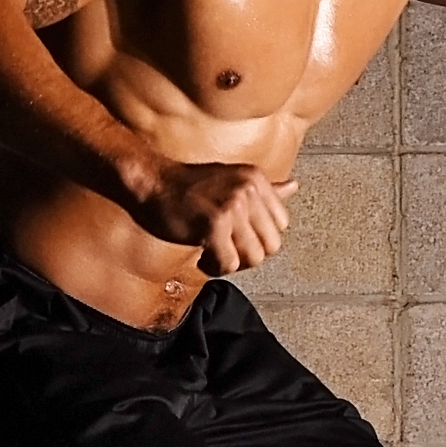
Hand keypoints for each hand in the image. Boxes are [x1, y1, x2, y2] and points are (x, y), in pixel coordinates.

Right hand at [132, 159, 296, 272]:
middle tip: (224, 251)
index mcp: (256, 179)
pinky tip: (202, 258)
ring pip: (253, 258)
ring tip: (212, 255)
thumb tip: (294, 186)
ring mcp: (232, 206)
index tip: (236, 238)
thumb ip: (264, 189)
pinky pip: (229, 263)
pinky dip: (215, 268)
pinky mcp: (214, 224)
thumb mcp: (232, 180)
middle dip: (248, 256)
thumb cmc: (189, 186)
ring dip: (232, 264)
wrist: (151, 183)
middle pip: (271, 245)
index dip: (260, 239)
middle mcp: (248, 189)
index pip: (281, 225)